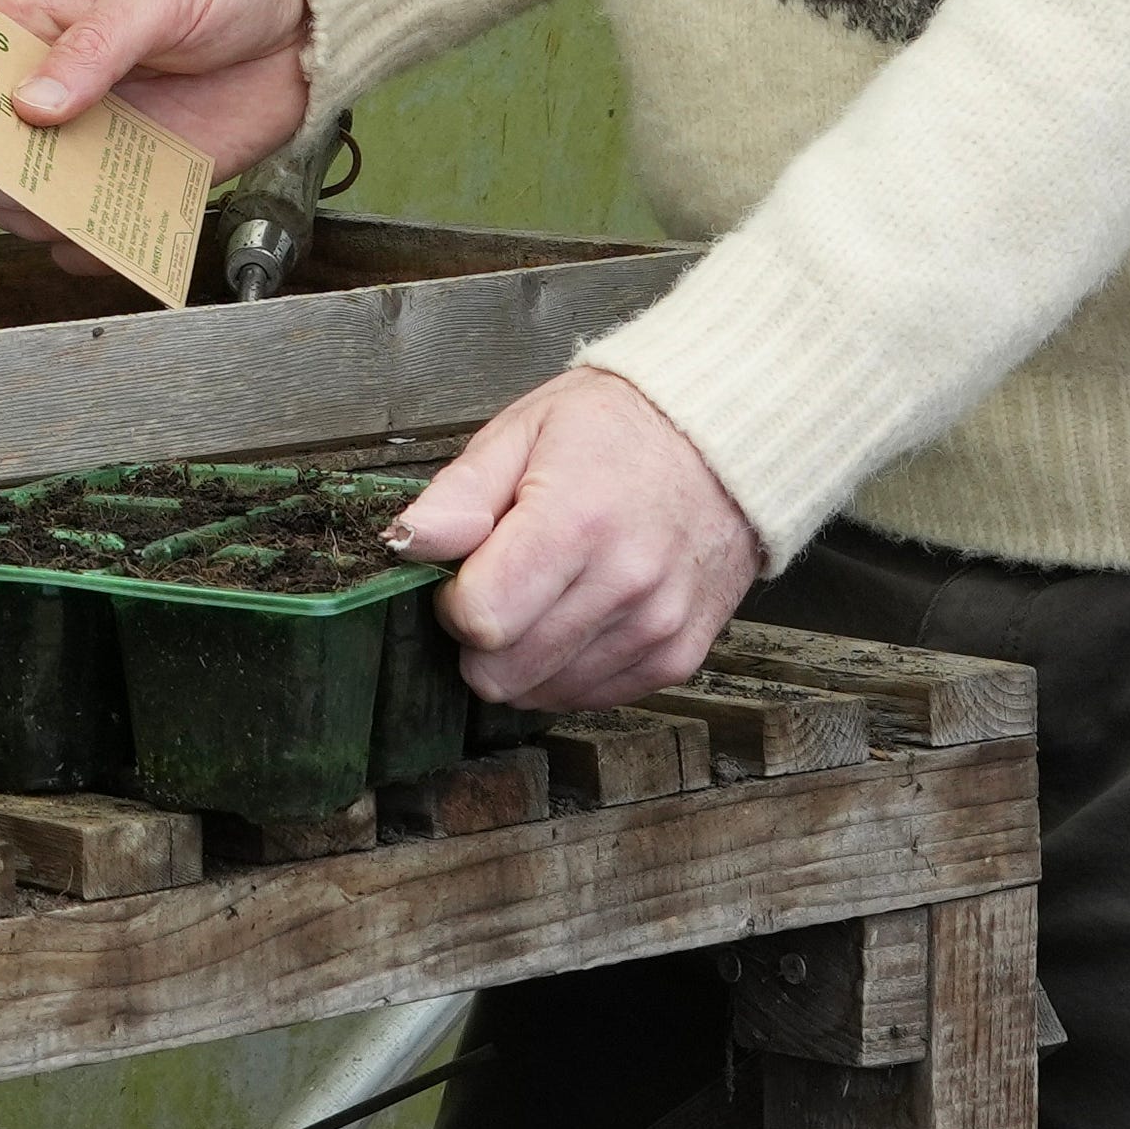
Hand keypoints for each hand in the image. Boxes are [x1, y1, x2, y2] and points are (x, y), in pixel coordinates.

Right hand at [0, 0, 316, 275]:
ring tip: (75, 206)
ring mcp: (95, 138)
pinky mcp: (142, 176)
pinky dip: (94, 248)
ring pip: (31, 202)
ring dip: (41, 217)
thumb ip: (95, 45)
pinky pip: (96, 232)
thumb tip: (34, 100)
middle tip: (22, 179)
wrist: (306, 12)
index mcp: (40, 24)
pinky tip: (109, 235)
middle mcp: (57, 90)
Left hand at [394, 367, 762, 709]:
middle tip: (500, 586)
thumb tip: (406, 543)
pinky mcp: (677, 657)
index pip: (481, 619)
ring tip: (545, 594)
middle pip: (504, 671)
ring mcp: (656, 627)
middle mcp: (624, 584)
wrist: (723, 443)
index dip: (453, 603)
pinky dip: (567, 669)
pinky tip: (576, 617)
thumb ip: (458, 495)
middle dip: (480, 639)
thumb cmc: (616, 431)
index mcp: (576, 521)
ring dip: (523, 658)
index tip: (464, 575)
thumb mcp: (523, 432)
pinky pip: (591, 697)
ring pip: (543, 694)